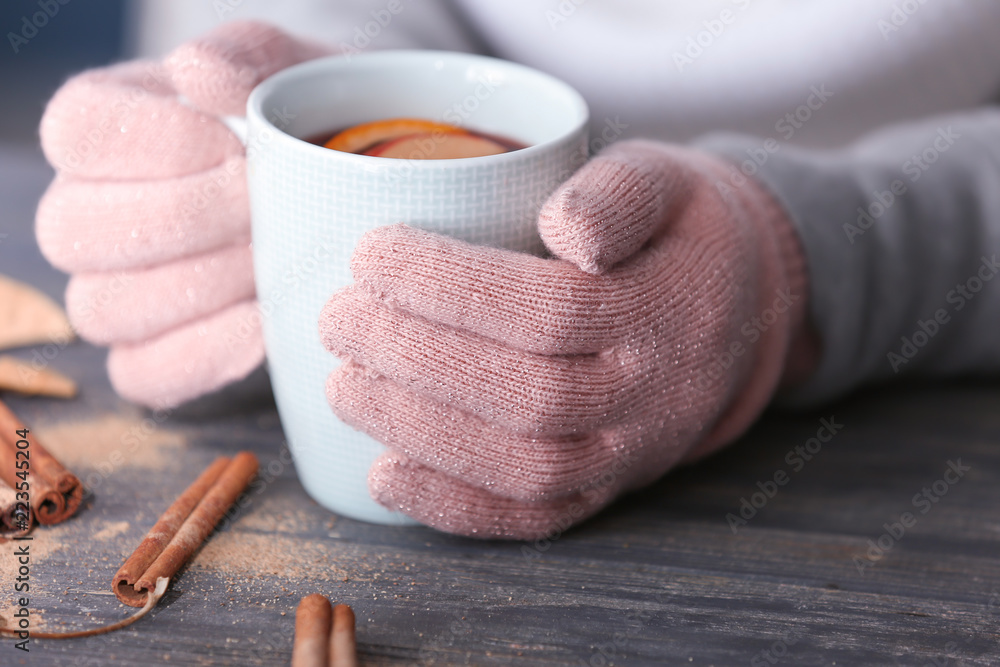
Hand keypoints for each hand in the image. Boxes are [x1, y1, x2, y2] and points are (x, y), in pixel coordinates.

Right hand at [35, 21, 329, 407]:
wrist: (352, 196)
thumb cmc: (311, 129)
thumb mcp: (295, 73)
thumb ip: (249, 54)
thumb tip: (195, 72)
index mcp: (106, 127)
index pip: (79, 131)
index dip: (158, 143)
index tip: (239, 149)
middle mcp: (86, 211)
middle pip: (75, 229)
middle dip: (185, 220)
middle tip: (263, 210)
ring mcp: (111, 289)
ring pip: (102, 308)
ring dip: (200, 287)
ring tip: (270, 262)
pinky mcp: (154, 353)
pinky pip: (144, 373)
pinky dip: (205, 353)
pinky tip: (264, 322)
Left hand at [319, 140, 813, 538]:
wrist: (741, 311)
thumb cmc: (680, 233)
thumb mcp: (667, 180)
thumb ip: (617, 193)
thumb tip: (563, 228)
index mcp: (668, 309)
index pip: (547, 309)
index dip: (447, 287)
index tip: (371, 253)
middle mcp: (653, 395)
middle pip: (525, 395)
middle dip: (412, 359)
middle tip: (339, 318)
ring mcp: (631, 453)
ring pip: (523, 468)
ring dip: (419, 433)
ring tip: (343, 386)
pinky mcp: (607, 488)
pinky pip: (535, 519)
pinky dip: (453, 509)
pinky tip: (384, 475)